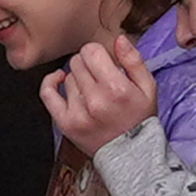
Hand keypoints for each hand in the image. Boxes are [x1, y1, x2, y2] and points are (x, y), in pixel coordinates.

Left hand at [41, 34, 156, 155]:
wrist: (131, 156)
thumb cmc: (140, 120)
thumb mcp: (148, 88)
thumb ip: (133, 60)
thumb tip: (119, 39)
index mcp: (116, 88)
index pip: (91, 51)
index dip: (98, 53)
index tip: (104, 62)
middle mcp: (95, 100)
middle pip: (77, 61)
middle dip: (89, 64)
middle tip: (99, 77)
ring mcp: (78, 112)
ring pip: (68, 76)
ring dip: (78, 79)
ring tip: (93, 92)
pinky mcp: (65, 123)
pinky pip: (47, 93)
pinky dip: (51, 82)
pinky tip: (60, 79)